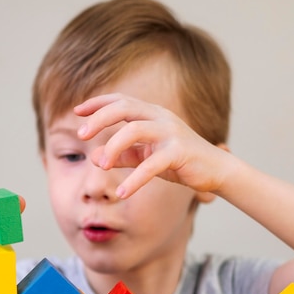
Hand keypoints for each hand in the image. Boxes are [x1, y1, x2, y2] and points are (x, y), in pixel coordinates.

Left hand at [75, 93, 227, 198]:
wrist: (216, 171)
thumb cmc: (179, 161)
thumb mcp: (147, 156)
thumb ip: (124, 155)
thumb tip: (95, 158)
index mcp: (152, 114)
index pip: (121, 100)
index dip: (98, 103)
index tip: (77, 111)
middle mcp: (161, 117)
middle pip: (124, 107)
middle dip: (99, 119)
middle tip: (81, 135)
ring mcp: (171, 132)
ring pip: (134, 130)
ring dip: (112, 147)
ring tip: (99, 167)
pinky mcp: (179, 152)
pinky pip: (151, 164)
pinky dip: (134, 179)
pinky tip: (122, 193)